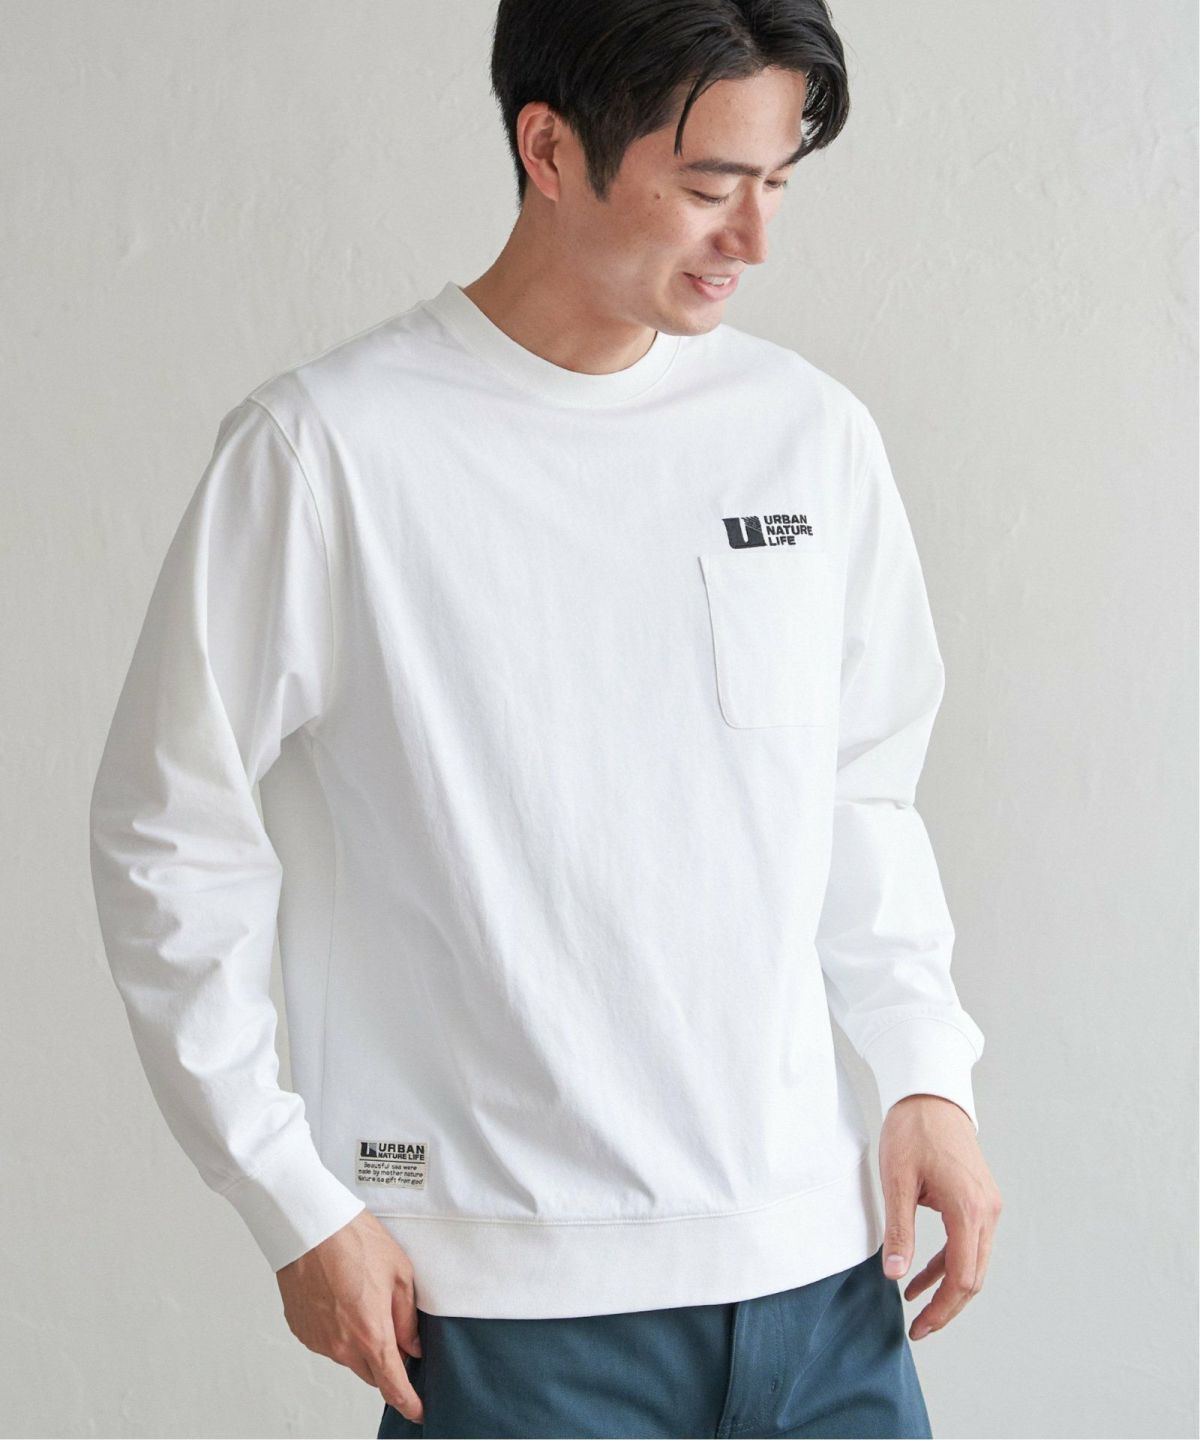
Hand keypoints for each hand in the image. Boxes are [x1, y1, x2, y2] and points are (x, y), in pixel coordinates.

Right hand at [275, 1209, 424, 1423]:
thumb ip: (408, 1317)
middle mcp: (342, 1347)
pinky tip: (342, 1299)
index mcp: (371, 1334)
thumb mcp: (400, 1272)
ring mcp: (319, 1341)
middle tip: (395, 1329)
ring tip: (363, 1299)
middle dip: (387, 1362)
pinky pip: (328, 1342)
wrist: (309, 1226)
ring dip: (361, 1343)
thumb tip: (413, 1346)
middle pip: (372, 1372)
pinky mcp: (302, 1331)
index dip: (409, 1403)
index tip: (418, 1411)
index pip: (393, 1385)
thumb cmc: (355, 1241)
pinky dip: (339, 1331)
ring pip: (349, 1357)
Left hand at [877, 1093, 1002, 1343]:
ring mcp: (988, 1206)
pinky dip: (949, 1263)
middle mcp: (988, 1211)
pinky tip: (922, 1275)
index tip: (918, 1328)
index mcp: (969, 1209)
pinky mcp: (981, 1200)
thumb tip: (895, 1275)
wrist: (931, 1094)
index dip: (942, 1309)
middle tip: (917, 1328)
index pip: (963, 1277)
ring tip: (916, 1307)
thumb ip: (899, 1230)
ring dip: (948, 1287)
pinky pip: (969, 1243)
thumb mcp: (896, 1180)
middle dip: (947, 1306)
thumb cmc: (912, 1130)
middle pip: (974, 1277)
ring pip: (974, 1263)